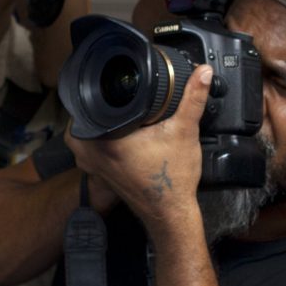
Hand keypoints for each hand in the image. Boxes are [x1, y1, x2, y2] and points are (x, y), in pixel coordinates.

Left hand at [67, 67, 208, 234]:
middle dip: (103, 102)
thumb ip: (193, 98)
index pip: (93, 98)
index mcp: (104, 139)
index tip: (124, 85)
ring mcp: (89, 164)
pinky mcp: (95, 171)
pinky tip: (119, 132)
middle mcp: (90, 152)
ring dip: (99, 119)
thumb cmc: (172, 181)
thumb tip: (202, 72)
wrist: (170, 213)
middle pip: (85, 111)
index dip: (108, 86)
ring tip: (123, 115)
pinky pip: (87, 145)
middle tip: (126, 103)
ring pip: (83, 129)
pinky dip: (99, 136)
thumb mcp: (185, 132)